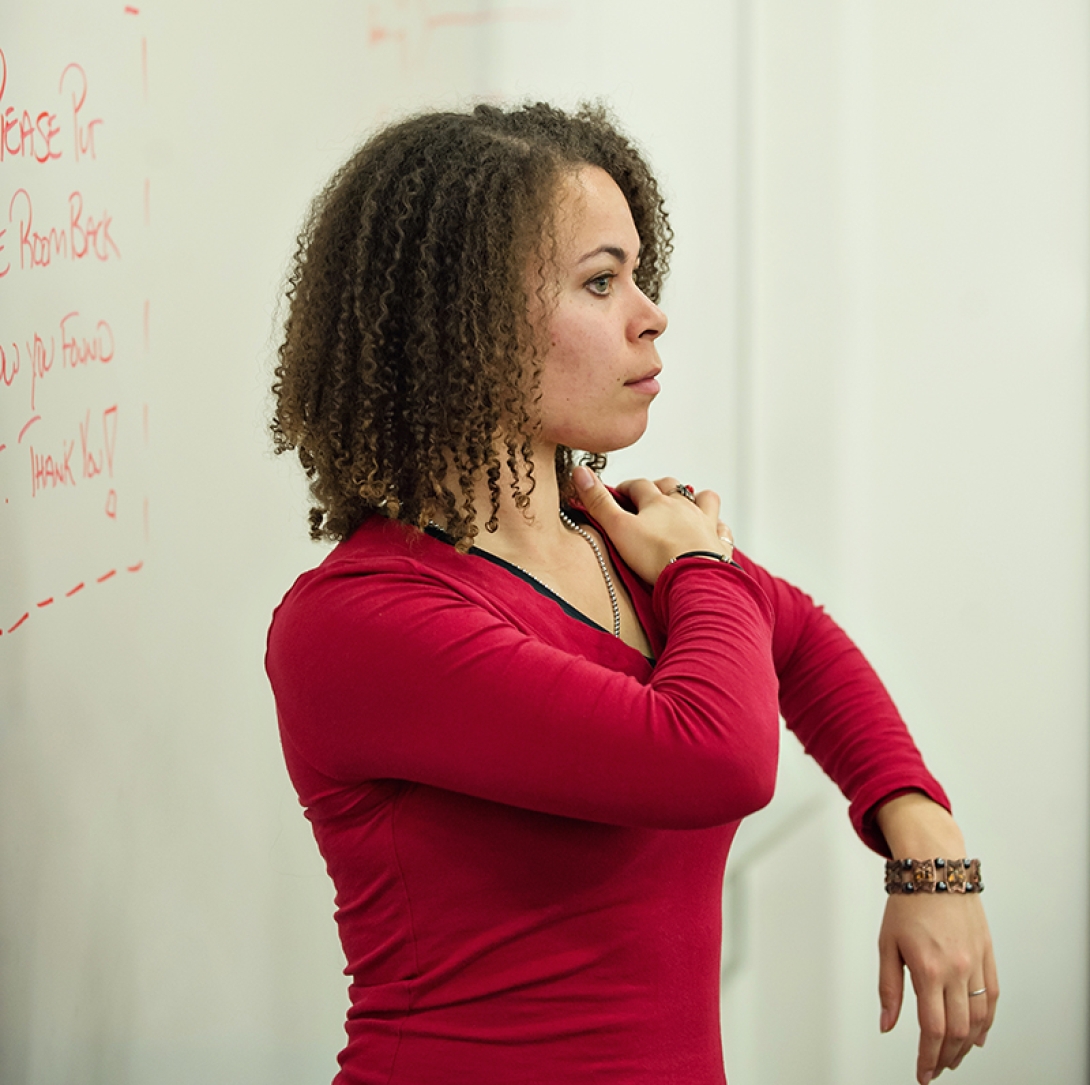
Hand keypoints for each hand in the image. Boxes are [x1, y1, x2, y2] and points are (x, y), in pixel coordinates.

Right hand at [572, 466, 728, 582]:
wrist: (693, 578)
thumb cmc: (654, 556)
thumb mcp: (617, 528)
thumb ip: (598, 502)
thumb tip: (579, 471)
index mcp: (657, 502)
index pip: (639, 485)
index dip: (627, 487)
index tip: (618, 493)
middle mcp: (683, 507)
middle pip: (671, 487)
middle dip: (659, 487)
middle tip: (648, 497)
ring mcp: (704, 524)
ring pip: (704, 499)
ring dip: (695, 498)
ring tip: (686, 506)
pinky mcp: (719, 544)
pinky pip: (722, 528)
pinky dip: (716, 526)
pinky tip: (711, 531)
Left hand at [879, 894, 996, 1082]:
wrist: (934, 870)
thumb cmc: (907, 903)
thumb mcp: (886, 944)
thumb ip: (888, 988)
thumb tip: (887, 1024)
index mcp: (928, 968)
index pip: (932, 1028)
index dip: (928, 1057)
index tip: (923, 1073)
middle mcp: (957, 970)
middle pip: (958, 1030)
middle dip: (946, 1056)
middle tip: (935, 1068)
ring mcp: (976, 964)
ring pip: (980, 1019)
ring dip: (967, 1045)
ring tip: (953, 1057)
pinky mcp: (988, 956)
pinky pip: (994, 997)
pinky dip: (987, 1022)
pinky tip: (978, 1036)